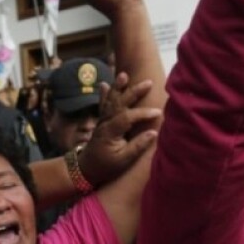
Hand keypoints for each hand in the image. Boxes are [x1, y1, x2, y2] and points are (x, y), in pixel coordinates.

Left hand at [77, 72, 160, 187]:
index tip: (158, 112)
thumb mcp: (123, 160)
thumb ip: (137, 146)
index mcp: (111, 132)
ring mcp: (102, 121)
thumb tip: (153, 133)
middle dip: (133, 92)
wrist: (86, 168)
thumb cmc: (106, 166)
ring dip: (118, 88)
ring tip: (123, 75)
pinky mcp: (102, 121)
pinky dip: (104, 94)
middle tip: (148, 82)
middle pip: (119, 104)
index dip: (143, 113)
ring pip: (111, 101)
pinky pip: (103, 105)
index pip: (128, 118)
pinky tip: (104, 84)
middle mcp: (105, 123)